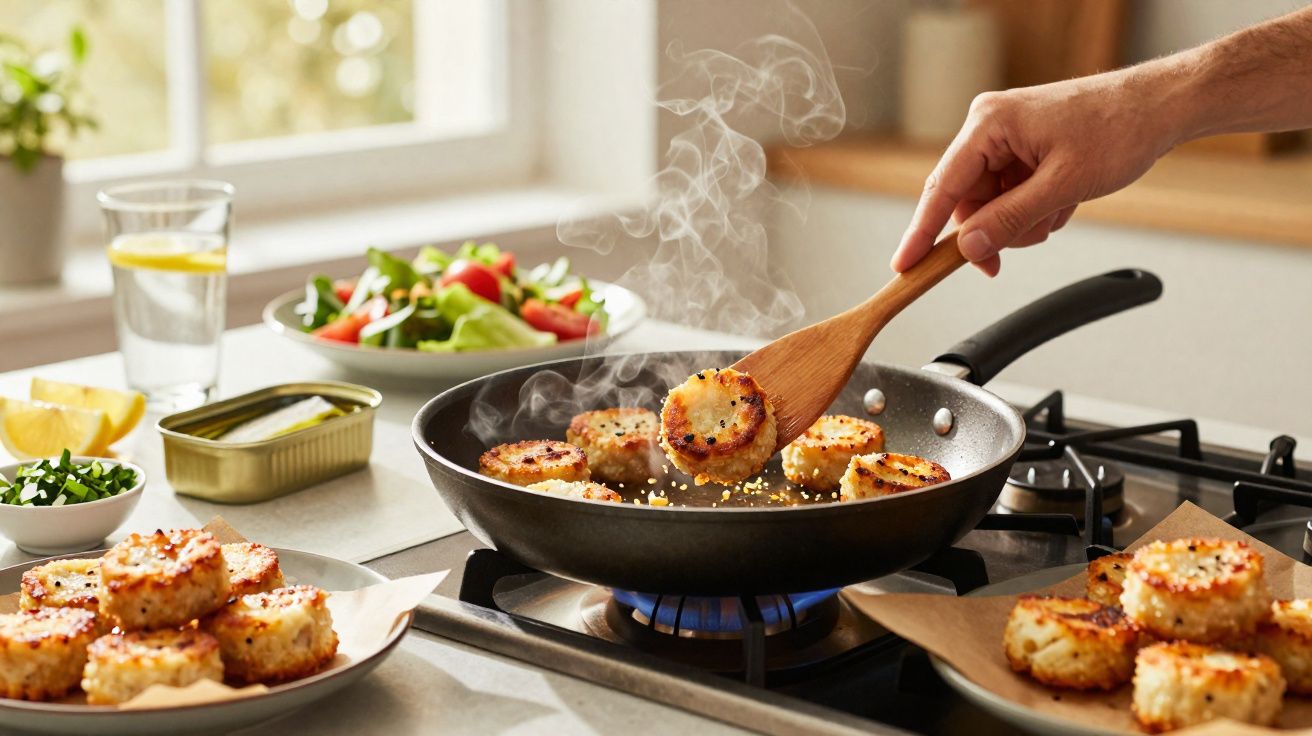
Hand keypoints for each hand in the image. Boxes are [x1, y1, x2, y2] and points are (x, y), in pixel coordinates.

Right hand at [891, 71, 1181, 275]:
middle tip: (1021, 246)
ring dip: (1020, 220)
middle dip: (994, 229)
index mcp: (989, 123)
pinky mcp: (1022, 147)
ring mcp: (1006, 137)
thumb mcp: (1063, 186)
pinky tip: (1062, 201)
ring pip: (990, 202)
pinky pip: (1009, 193)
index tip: (904, 265)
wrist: (1161, 106)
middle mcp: (989, 126)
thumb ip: (1010, 219)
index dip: (920, 232)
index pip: (941, 187)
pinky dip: (1033, 208)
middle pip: (967, 200)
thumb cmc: (1120, 128)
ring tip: (1058, 211)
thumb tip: (969, 246)